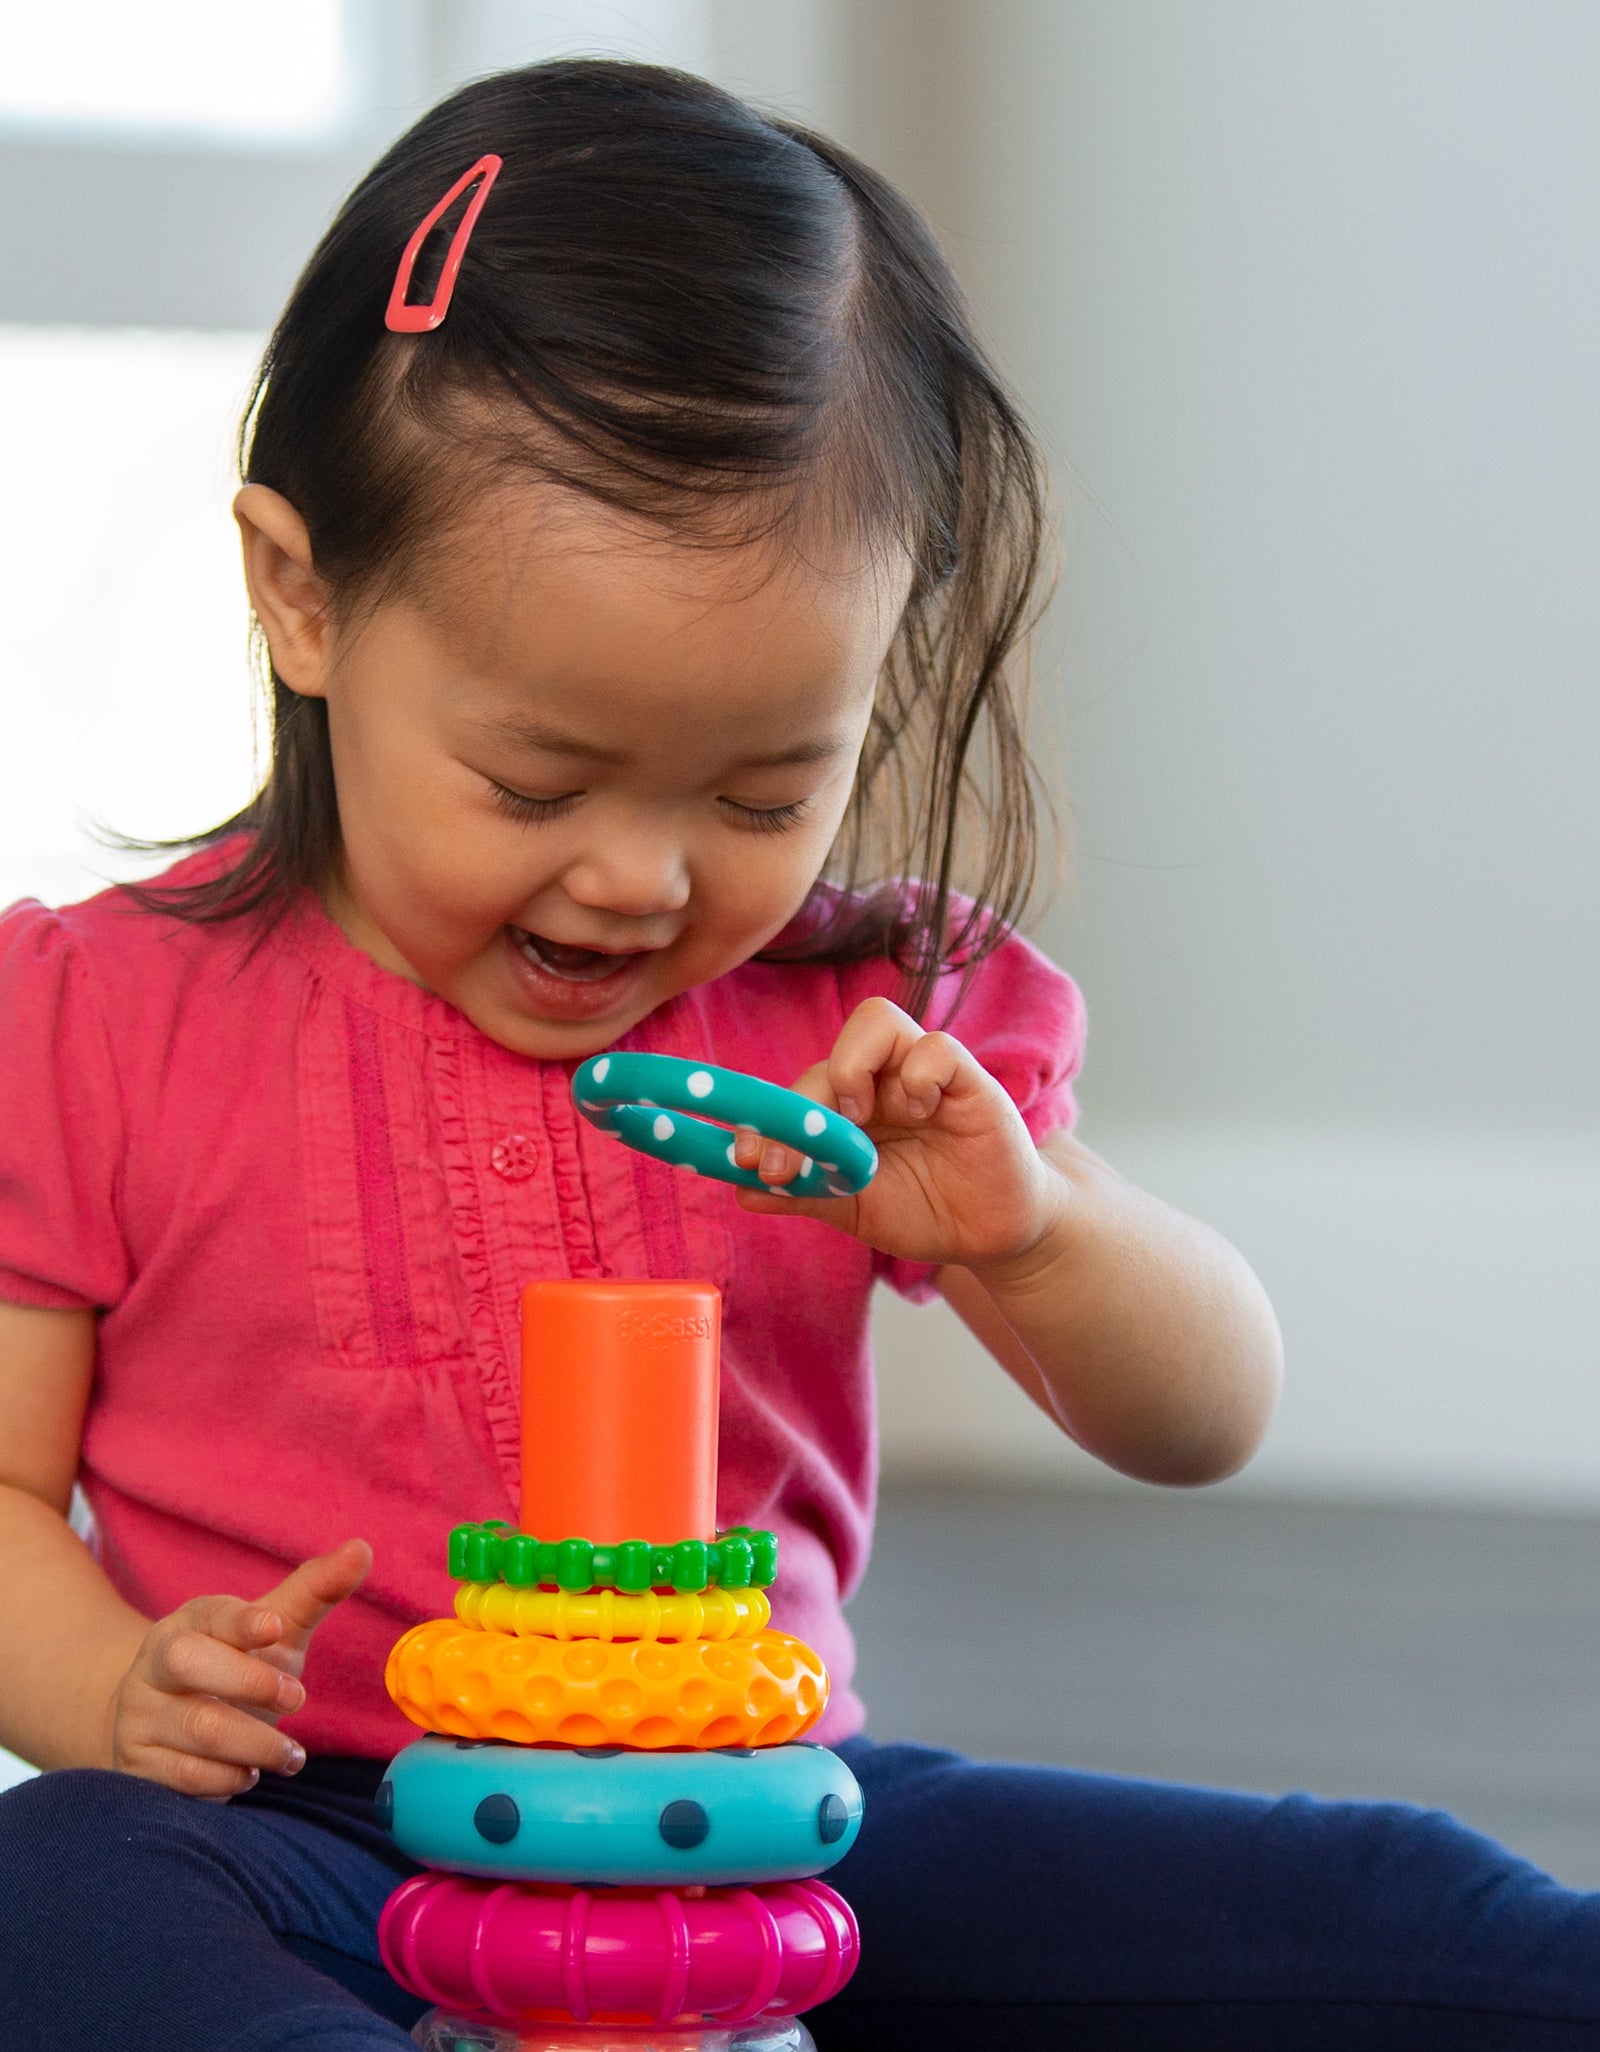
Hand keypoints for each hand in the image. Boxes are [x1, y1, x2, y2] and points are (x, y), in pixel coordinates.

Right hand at [104, 1537, 370, 1799]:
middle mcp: (155, 1663)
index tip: (274, 1628)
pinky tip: (248, 1773)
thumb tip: (362, 1549)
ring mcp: (140, 1714)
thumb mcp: (273, 1629)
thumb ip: (315, 1591)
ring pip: (196, 1728)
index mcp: (189, 1623)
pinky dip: (226, 1779)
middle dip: (249, 1681)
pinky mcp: (138, 1765)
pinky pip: (183, 1777)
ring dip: (255, 1744)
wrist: (161, 1723)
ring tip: (292, 1754)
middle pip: (186, 1662)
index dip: (241, 1620)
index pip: (210, 1613)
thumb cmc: (232, 1666)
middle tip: (298, 1698)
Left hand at [733, 997, 1067, 1269]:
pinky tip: (921, 1114)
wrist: (991, 1233)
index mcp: (846, 1107)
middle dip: (798, 1110)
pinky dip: (918, 1076)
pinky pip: (936, 1048)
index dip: (764, 1118)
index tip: (746, 1157)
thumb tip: (740, 1191)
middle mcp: (880, 1080)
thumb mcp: (853, 1209)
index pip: (796, 1090)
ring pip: (876, 1019)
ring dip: (852, 1067)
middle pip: (827, 1057)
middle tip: (789, 1164)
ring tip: (859, 1120)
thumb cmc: (923, 1210)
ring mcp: (922, 1075)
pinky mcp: (969, 1081)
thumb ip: (804, 1193)